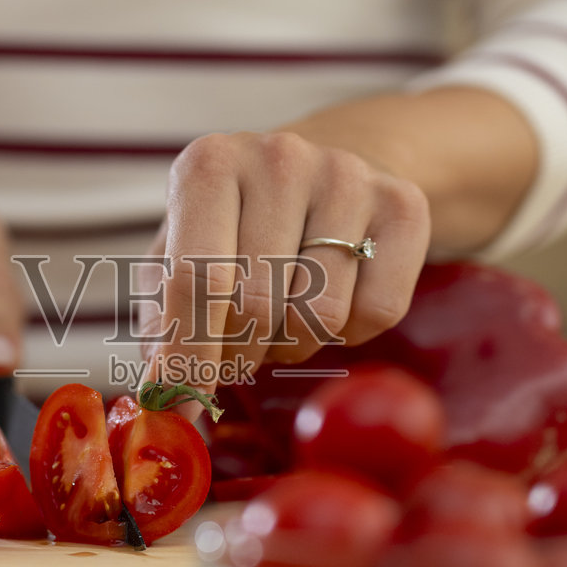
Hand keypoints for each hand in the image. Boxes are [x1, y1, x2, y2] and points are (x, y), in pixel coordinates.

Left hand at [144, 131, 430, 392]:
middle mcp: (280, 158)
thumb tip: (164, 398)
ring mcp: (347, 176)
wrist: (325, 173)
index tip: (180, 407)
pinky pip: (377, 311)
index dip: (187, 356)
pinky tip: (334, 301)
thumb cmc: (237, 229)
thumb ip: (163, 326)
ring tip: (281, 319)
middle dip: (239, 356)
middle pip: (256, 306)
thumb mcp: (180, 258)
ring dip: (294, 345)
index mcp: (210, 164)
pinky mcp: (403, 204)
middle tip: (235, 354)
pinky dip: (351, 333)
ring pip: (319, 315)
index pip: (195, 279)